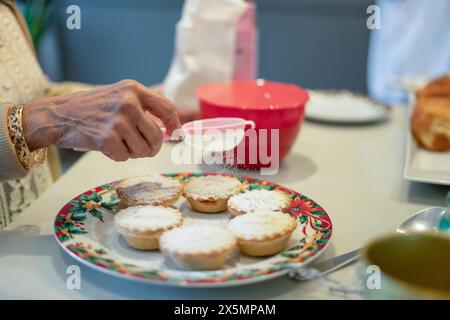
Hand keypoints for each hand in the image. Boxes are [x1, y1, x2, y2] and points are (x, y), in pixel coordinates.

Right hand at [22, 79, 181, 160]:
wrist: (57, 115)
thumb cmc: (90, 108)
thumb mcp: (118, 96)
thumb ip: (143, 108)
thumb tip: (170, 129)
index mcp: (133, 90)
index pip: (167, 107)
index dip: (175, 124)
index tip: (177, 135)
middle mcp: (128, 103)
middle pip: (157, 136)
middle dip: (151, 147)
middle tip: (141, 148)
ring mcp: (118, 121)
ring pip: (143, 150)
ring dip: (133, 152)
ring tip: (118, 142)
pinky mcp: (107, 138)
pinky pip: (125, 157)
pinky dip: (117, 156)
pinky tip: (105, 145)